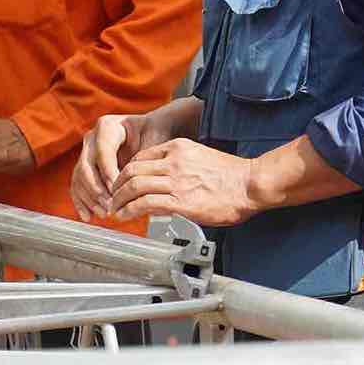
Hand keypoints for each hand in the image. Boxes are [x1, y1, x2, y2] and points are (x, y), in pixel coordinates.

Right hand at [72, 110, 176, 220]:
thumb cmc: (152, 136)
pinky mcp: (84, 166)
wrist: (148, 133)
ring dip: (90, 198)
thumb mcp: (151, 144)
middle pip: (87, 166)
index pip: (103, 152)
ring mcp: (86, 152)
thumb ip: (141, 162)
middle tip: (110, 205)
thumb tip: (132, 186)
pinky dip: (81, 201)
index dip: (108, 173)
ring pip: (80, 177)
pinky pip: (77, 185)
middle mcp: (92, 137)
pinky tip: (88, 215)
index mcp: (108, 126)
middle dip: (97, 189)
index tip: (117, 190)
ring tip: (104, 212)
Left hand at [106, 139, 259, 228]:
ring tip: (115, 209)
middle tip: (113, 197)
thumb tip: (166, 180)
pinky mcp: (180, 201)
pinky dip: (129, 211)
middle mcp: (174, 161)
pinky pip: (145, 204)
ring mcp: (176, 180)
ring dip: (119, 200)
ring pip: (134, 186)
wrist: (250, 184)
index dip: (126, 172)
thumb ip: (180, 164)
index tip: (123, 184)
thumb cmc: (232, 175)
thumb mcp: (201, 157)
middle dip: (116, 186)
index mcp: (178, 147)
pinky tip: (125, 216)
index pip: (140, 157)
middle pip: (131, 170)